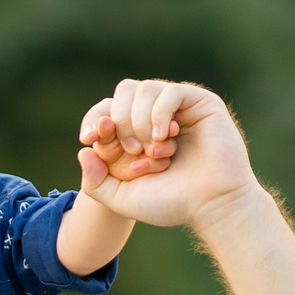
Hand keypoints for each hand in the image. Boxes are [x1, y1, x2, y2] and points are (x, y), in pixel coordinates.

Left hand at [76, 80, 258, 229]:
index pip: (107, 110)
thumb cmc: (172, 203)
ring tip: (152, 149)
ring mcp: (179, 107)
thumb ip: (95, 182)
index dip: (94, 120)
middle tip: (131, 150)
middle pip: (124, 92)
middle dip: (120, 121)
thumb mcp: (123, 199)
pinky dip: (160, 114)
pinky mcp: (200, 103)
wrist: (211, 206)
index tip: (88, 138)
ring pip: (145, 89)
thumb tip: (83, 150)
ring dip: (140, 120)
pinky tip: (164, 139)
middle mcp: (156, 115)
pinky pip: (170, 92)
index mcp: (137, 133)